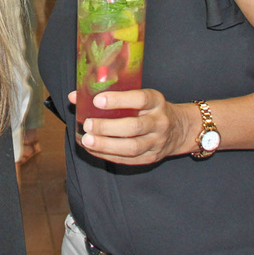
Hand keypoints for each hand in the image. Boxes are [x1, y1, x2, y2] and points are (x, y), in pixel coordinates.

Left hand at [68, 89, 196, 165]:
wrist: (179, 129)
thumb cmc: (149, 108)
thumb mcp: (138, 96)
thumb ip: (110, 95)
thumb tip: (74, 96)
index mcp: (156, 102)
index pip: (140, 99)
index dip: (118, 100)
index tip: (97, 100)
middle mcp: (159, 122)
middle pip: (134, 127)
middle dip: (108, 127)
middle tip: (88, 125)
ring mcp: (157, 142)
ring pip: (131, 147)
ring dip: (107, 145)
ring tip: (87, 140)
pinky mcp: (151, 157)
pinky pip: (128, 159)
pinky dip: (108, 155)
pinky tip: (93, 149)